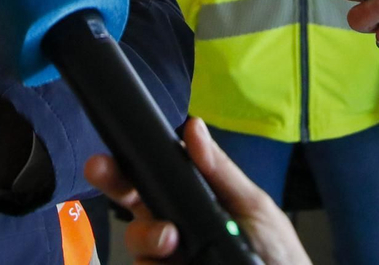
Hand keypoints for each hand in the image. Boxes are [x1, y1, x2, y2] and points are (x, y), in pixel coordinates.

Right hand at [85, 118, 312, 264]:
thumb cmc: (276, 249)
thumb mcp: (252, 204)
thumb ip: (220, 170)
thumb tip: (193, 126)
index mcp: (190, 198)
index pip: (151, 176)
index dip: (126, 164)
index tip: (108, 154)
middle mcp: (173, 226)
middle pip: (131, 204)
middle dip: (113, 183)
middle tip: (103, 170)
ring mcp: (168, 257)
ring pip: (135, 242)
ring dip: (147, 236)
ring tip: (170, 241)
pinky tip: (175, 263)